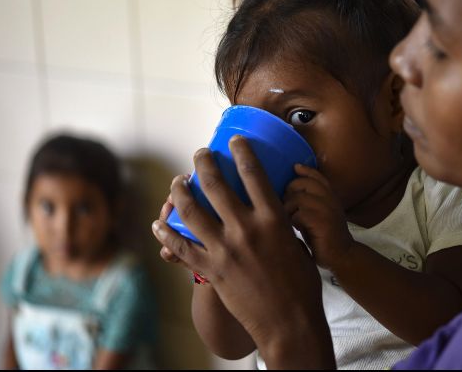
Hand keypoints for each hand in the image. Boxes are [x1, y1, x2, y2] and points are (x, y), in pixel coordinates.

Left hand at [150, 136, 333, 367]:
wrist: (290, 322)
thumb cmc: (302, 284)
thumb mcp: (297, 243)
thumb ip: (280, 223)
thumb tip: (272, 208)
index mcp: (273, 219)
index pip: (254, 174)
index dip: (241, 151)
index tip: (234, 140)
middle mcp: (246, 229)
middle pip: (216, 185)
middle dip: (203, 163)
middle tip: (199, 154)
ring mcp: (225, 250)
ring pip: (192, 210)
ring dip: (180, 191)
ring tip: (177, 181)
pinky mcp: (212, 270)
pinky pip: (181, 247)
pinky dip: (166, 234)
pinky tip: (159, 224)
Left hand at [284, 164, 354, 270]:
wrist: (343, 256)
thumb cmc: (324, 237)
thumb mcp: (318, 215)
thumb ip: (308, 203)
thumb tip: (287, 193)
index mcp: (330, 196)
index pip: (317, 176)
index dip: (305, 170)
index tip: (295, 166)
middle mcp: (330, 199)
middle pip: (303, 183)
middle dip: (289, 191)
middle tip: (286, 205)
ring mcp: (326, 209)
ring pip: (297, 198)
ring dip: (288, 209)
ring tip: (288, 219)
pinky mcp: (321, 221)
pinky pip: (298, 214)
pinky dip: (292, 221)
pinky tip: (293, 229)